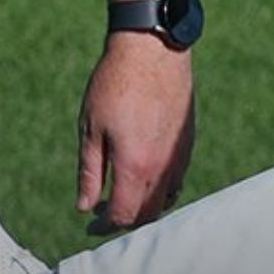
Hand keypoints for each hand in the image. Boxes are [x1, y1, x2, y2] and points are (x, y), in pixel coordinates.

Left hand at [77, 30, 194, 230]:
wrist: (152, 48)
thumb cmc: (116, 84)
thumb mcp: (91, 129)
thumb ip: (90, 172)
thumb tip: (85, 205)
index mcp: (136, 164)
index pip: (124, 215)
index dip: (106, 225)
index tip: (91, 220)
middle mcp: (163, 164)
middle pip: (148, 213)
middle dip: (125, 219)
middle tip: (104, 209)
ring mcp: (180, 151)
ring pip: (168, 197)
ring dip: (146, 204)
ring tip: (124, 193)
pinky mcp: (188, 138)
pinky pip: (178, 176)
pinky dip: (162, 186)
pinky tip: (144, 172)